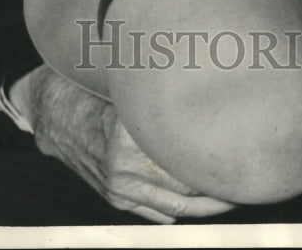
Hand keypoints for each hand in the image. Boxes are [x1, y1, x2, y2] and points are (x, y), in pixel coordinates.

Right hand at [15, 65, 233, 222]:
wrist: (54, 113)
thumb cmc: (98, 90)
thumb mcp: (131, 89)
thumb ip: (161, 99)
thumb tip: (206, 93)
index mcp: (130, 137)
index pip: (185, 162)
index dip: (216, 164)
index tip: (240, 160)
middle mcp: (124, 168)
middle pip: (185, 191)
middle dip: (218, 190)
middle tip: (247, 184)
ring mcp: (118, 189)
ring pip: (175, 207)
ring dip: (205, 205)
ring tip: (232, 196)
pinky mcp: (115, 199)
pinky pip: (157, 213)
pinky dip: (181, 210)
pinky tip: (201, 203)